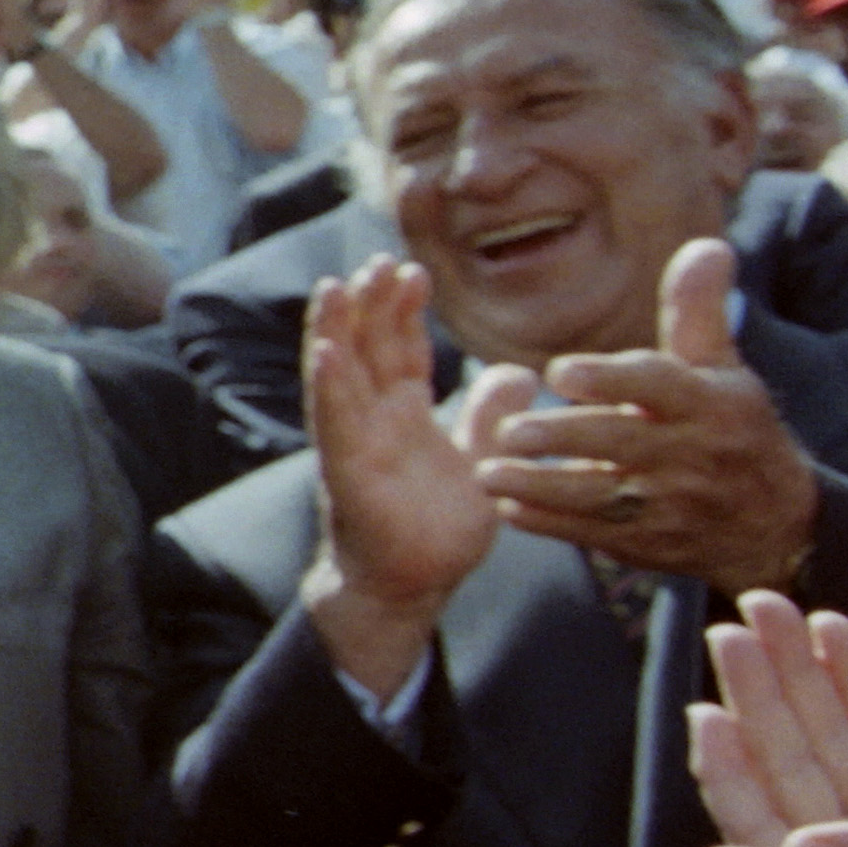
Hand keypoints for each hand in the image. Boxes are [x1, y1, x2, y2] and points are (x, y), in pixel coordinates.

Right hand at [298, 261, 496, 688]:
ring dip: (334, 329)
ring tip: (335, 286)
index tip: (413, 270)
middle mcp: (371, 420)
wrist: (410, 587)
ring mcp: (353, 442)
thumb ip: (493, 419)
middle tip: (379, 259)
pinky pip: (333, 422)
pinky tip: (324, 351)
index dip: (403, 310)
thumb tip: (522, 373)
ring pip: (339, 374)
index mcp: (402, 414)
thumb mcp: (482, 465)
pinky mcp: (344, 472)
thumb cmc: (436, 531)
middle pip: (365, 348)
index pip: (398, 349)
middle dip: (369, 304)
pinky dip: (327, 386)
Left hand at [462, 238, 817, 591]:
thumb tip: (706, 243)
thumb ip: (698, 311)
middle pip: (622, 443)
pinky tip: (507, 507)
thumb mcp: (724, 369)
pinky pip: (595, 534)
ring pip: (601, 497)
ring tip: (488, 472)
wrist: (773, 523)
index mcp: (709, 404)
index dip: (610, 379)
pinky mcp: (649, 544)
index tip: (558, 372)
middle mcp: (691, 455)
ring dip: (541, 487)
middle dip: (564, 439)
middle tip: (509, 431)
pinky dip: (549, 523)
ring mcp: (670, 505)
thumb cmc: (733, 428)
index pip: (658, 386)